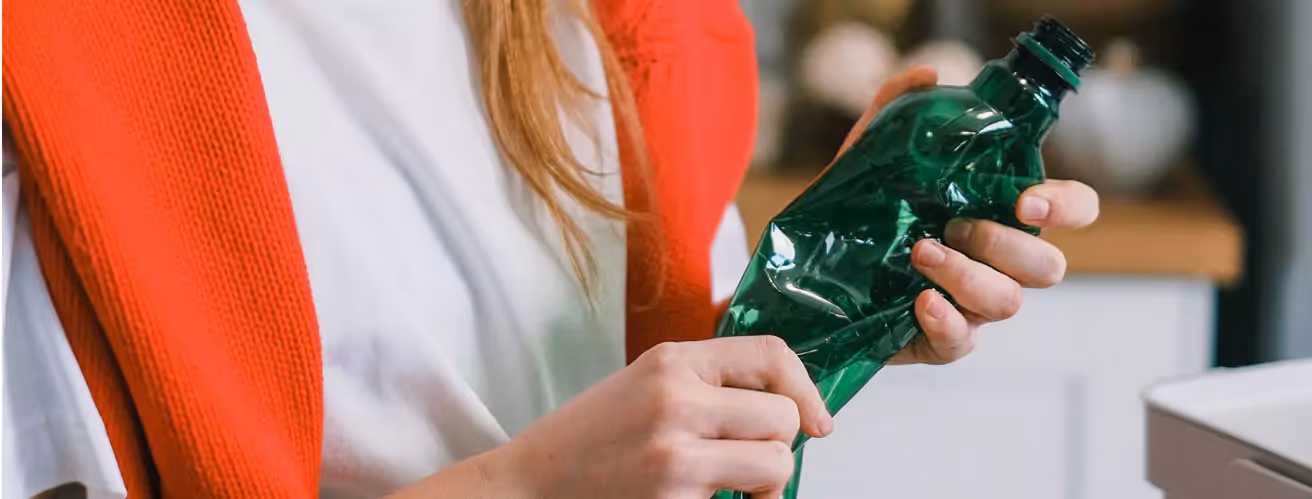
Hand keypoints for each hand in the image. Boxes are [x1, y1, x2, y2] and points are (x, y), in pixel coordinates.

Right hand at [495, 337, 829, 498]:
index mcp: (670, 361)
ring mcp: (674, 456)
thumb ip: (707, 385)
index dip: (806, 389)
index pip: (771, 354)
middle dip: (777, 447)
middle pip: (783, 419)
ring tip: (726, 488)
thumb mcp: (643, 386)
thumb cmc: (588, 442)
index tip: (817, 422)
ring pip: (775, 467)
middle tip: (747, 463)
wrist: (527, 489)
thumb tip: (791, 408)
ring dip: (764, 486)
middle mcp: (675, 400)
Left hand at [835, 66, 1100, 364]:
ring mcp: (974, 305)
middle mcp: (1000, 262)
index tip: (1028, 200)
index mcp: (1002, 213)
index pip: (1075, 209)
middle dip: (1003, 244)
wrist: (811, 270)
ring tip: (919, 253)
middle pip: (1047, 266)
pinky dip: (946, 321)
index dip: (1069, 207)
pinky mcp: (941, 340)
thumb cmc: (862, 210)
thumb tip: (928, 75)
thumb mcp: (871, 154)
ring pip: (1006, 302)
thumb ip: (898, 110)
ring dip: (967, 276)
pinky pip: (963, 342)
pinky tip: (919, 302)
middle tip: (953, 225)